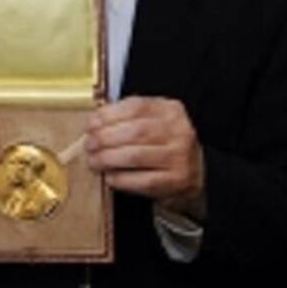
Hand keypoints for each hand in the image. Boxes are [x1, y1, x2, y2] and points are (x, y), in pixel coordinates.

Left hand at [85, 96, 205, 219]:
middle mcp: (178, 131)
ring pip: (135, 156)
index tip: (91, 123)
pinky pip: (142, 180)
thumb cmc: (165, 143)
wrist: (196, 171)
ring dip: (108, 159)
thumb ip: (127, 117)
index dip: (109, 114)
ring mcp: (179, 157)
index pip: (136, 106)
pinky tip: (110, 177)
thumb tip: (94, 121)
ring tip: (94, 161)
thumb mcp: (153, 120)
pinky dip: (121, 179)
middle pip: (134, 132)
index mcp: (170, 110)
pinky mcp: (175, 181)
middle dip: (105, 138)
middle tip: (89, 145)